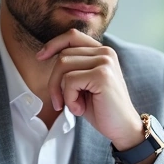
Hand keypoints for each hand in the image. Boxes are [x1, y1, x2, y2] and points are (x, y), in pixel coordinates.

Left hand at [37, 30, 143, 149]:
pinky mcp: (102, 75)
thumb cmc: (101, 109)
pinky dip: (69, 99)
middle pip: (63, 54)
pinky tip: (80, 109)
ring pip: (62, 66)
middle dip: (54, 81)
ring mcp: (105, 62)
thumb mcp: (83, 84)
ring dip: (61, 91)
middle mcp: (106, 52)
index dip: (53, 44)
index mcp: (102, 52)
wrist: (122, 128)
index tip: (40, 57)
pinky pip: (69, 81)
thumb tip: (45, 54)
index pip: (72, 35)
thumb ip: (72, 67)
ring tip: (74, 106)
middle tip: (59, 102)